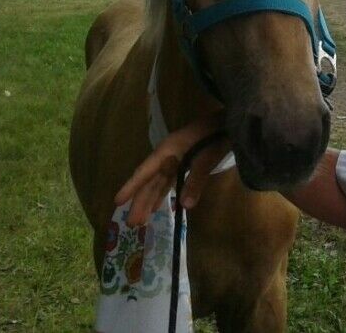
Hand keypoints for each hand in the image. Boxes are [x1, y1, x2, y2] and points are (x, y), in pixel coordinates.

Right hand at [115, 112, 229, 225]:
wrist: (228, 122)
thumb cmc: (214, 137)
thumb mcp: (206, 159)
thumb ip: (195, 181)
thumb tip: (185, 206)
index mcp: (166, 151)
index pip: (145, 172)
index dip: (131, 187)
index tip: (117, 202)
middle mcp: (167, 156)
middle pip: (150, 181)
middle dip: (140, 201)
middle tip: (131, 223)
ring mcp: (175, 159)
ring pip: (158, 183)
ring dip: (150, 200)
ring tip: (140, 220)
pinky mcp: (185, 162)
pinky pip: (169, 181)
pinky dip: (163, 193)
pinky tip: (158, 206)